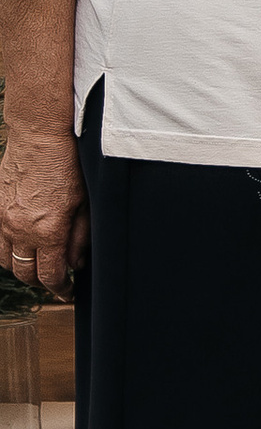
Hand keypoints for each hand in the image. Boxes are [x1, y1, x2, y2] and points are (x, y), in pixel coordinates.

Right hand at [0, 126, 86, 290]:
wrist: (38, 136)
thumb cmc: (67, 164)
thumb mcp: (84, 204)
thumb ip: (79, 238)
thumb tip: (75, 263)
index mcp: (47, 232)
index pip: (50, 276)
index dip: (60, 289)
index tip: (67, 291)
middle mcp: (20, 230)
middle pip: (25, 273)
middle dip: (41, 281)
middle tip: (54, 279)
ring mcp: (2, 220)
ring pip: (5, 260)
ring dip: (20, 266)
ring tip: (36, 262)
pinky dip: (5, 249)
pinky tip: (18, 244)